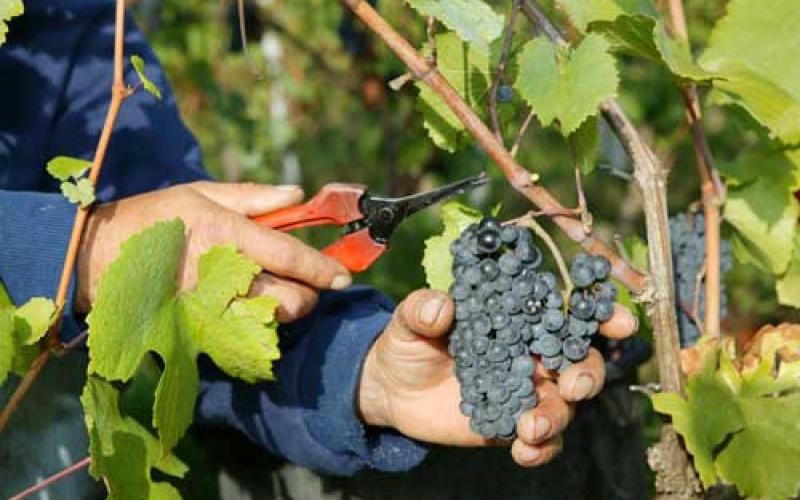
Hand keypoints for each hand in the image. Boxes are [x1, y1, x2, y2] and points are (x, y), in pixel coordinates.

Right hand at [77, 181, 351, 320]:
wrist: (96, 258)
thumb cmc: (152, 218)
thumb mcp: (199, 193)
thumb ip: (253, 197)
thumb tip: (297, 194)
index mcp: (224, 234)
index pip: (289, 257)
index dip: (323, 268)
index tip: (344, 275)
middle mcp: (221, 274)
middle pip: (289, 300)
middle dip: (308, 295)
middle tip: (306, 283)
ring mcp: (208, 308)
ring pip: (269, 323)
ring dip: (283, 311)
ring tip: (276, 292)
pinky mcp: (196, 331)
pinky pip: (241, 337)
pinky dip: (255, 326)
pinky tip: (248, 308)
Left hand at [358, 289, 637, 466]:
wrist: (393, 391)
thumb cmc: (409, 344)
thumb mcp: (409, 322)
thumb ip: (422, 310)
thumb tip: (441, 306)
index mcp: (517, 318)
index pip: (565, 311)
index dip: (599, 314)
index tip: (618, 321)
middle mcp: (532, 354)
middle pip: (580, 361)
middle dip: (588, 372)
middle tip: (573, 385)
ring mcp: (527, 392)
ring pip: (564, 405)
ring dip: (557, 416)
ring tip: (531, 428)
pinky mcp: (513, 425)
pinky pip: (542, 441)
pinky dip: (540, 449)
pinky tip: (523, 450)